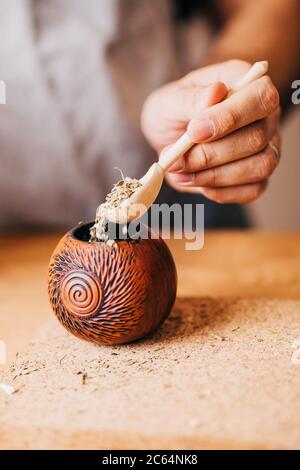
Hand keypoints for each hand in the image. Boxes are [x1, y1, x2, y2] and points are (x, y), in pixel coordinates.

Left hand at [141, 60, 280, 203]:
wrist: (169, 138)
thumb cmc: (173, 111)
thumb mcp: (170, 100)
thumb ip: (190, 98)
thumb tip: (215, 93)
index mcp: (248, 84)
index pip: (260, 97)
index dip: (230, 117)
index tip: (193, 132)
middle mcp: (265, 116)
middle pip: (257, 139)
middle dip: (210, 155)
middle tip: (176, 160)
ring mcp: (266, 148)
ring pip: (259, 167)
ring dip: (214, 176)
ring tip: (180, 171)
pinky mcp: (257, 177)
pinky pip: (251, 190)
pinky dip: (219, 191)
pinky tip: (194, 181)